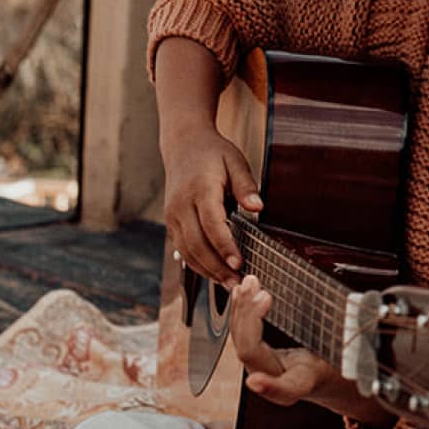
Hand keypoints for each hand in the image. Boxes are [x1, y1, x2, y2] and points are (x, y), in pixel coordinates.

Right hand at [162, 124, 262, 285]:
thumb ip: (246, 186)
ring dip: (207, 270)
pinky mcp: (170, 222)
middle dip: (217, 267)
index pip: (211, 224)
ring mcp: (172, 215)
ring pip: (187, 250)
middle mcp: (181, 205)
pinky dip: (197, 263)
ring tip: (228, 284)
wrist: (183, 144)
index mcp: (199, 189)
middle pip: (197, 243)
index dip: (225, 246)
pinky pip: (182, 248)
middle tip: (237, 284)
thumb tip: (257, 208)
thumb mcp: (235, 162)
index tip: (239, 263)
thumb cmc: (213, 153)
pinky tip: (214, 274)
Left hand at [230, 278, 394, 426]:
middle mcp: (280, 378)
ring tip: (248, 283)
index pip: (287, 389)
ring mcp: (265, 369)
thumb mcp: (355, 352)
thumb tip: (367, 309)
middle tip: (259, 290)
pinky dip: (240, 311)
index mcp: (306, 381)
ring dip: (242, 309)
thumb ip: (354, 336)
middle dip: (250, 319)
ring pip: (241, 343)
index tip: (255, 381)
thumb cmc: (346, 365)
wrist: (335, 380)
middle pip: (251, 353)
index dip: (271, 388)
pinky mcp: (259, 357)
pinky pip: (242, 335)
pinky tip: (239, 293)